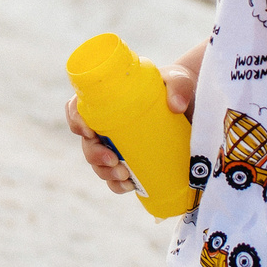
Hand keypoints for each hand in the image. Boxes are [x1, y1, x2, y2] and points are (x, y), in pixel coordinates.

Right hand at [63, 61, 194, 195]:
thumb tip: (177, 106)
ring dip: (106, 173)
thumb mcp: (178, 80)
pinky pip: (114, 177)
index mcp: (107, 99)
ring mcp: (116, 143)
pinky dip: (117, 185)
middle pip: (86, 141)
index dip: (76, 119)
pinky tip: (129, 186)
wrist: (190, 104)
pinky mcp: (130, 159)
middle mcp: (106, 123)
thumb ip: (179, 86)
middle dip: (94, 155)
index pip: (78, 107)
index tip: (88, 131)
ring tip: (125, 177)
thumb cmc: (175, 86)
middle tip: (113, 161)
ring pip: (98, 162)